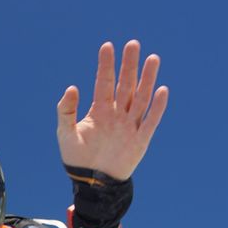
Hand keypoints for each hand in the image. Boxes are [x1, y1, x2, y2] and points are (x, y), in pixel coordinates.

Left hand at [56, 40, 168, 180]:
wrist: (93, 183)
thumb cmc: (77, 158)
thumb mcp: (65, 133)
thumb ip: (66, 110)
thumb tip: (72, 87)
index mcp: (99, 110)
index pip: (104, 82)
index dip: (106, 65)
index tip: (107, 46)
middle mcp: (117, 114)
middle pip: (125, 84)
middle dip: (129, 65)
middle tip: (133, 44)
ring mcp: (130, 125)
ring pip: (141, 97)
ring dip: (147, 79)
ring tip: (152, 58)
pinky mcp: (140, 140)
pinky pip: (150, 121)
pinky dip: (157, 107)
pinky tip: (161, 90)